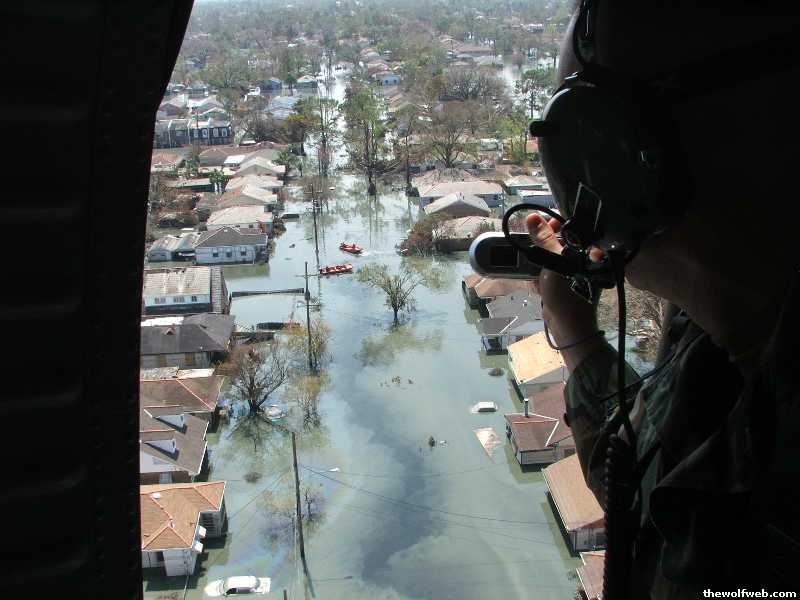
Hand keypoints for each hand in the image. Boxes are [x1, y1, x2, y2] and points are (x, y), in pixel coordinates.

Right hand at [526, 213, 600, 355]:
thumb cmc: (568, 292)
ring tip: (527, 253)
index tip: (537, 222)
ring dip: (538, 254)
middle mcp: (584, 257)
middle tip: (529, 237)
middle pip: (560, 240)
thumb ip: (544, 240)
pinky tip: (530, 269)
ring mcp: (573, 270)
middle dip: (543, 239)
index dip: (555, 222)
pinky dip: (539, 268)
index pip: (573, 227)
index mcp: (589, 250)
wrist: (568, 326)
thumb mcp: (555, 262)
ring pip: (552, 254)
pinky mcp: (563, 281)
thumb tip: (532, 217)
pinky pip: (549, 268)